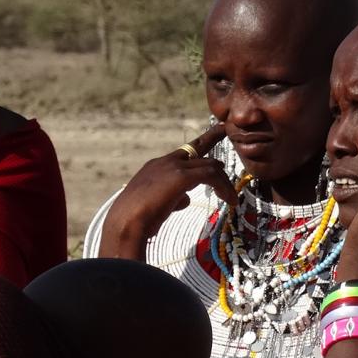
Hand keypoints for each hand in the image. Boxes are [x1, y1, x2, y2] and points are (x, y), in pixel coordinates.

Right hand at [99, 124, 235, 259]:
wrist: (125, 223)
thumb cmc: (135, 221)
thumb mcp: (155, 206)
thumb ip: (171, 199)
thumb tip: (185, 199)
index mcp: (154, 167)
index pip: (182, 153)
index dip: (198, 146)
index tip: (211, 136)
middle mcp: (164, 162)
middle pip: (197, 149)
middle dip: (213, 143)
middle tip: (224, 134)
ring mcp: (173, 167)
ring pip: (209, 165)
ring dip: (223, 181)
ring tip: (232, 197)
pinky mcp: (182, 176)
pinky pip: (211, 176)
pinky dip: (223, 187)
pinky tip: (230, 200)